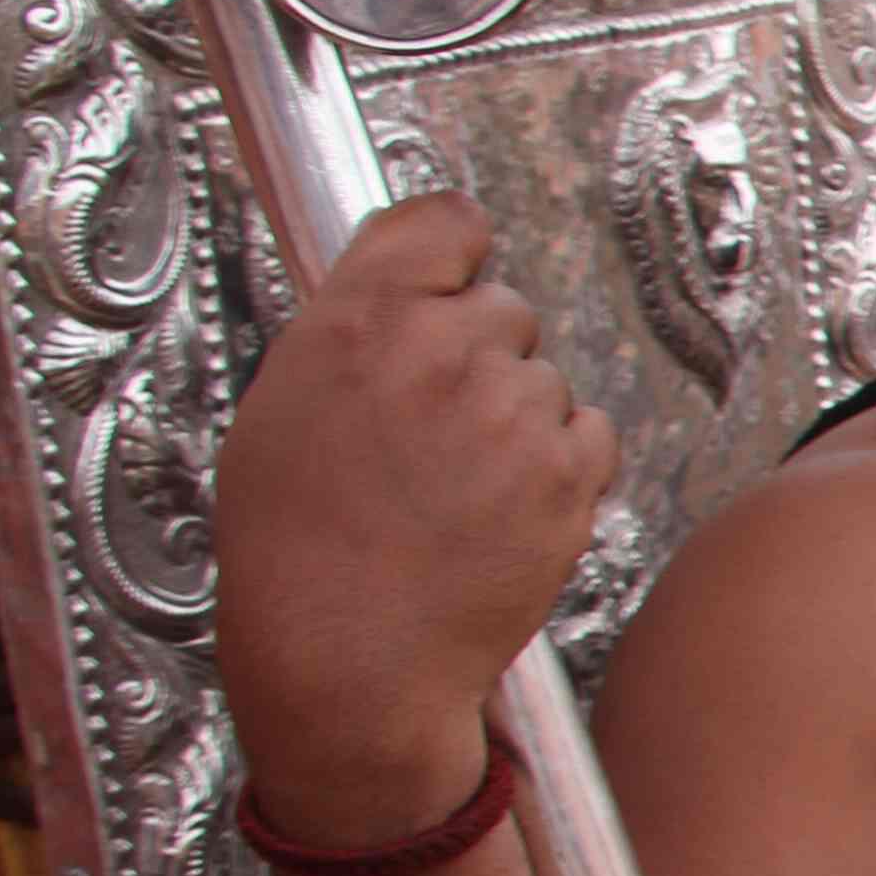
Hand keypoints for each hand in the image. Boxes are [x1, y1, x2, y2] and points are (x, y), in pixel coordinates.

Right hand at [214, 194, 613, 843]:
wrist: (346, 652)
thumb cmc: (297, 541)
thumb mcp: (284, 404)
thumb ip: (356, 331)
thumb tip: (413, 291)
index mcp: (358, 317)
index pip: (444, 222)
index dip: (455, 255)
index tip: (452, 281)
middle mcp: (442, 347)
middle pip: (505, 309)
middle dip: (482, 357)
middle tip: (435, 432)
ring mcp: (513, 408)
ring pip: (546, 381)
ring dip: (518, 422)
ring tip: (456, 491)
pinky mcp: (567, 471)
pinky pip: (590, 436)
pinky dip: (561, 468)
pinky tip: (502, 512)